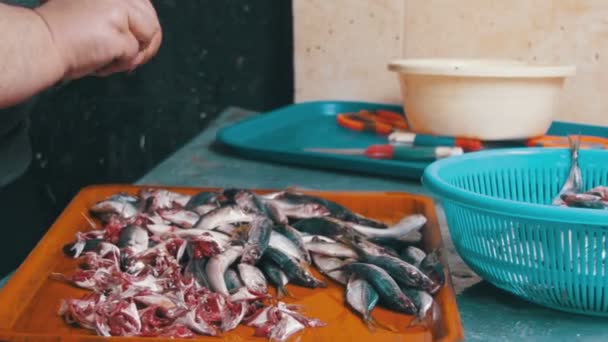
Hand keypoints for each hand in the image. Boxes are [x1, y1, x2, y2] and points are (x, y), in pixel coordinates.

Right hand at [34, 0, 161, 78]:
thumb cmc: (63, 33)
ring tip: (107, 57)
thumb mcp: (96, 12)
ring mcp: (119, 7)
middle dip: (144, 46)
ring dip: (132, 55)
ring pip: (148, 37)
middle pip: (152, 23)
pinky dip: (118, 64)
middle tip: (127, 59)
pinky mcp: (119, 29)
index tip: (136, 45)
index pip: (145, 8)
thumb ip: (121, 16)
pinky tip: (98, 61)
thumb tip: (150, 34)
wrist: (40, 43)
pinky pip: (134, 54)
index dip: (144, 30)